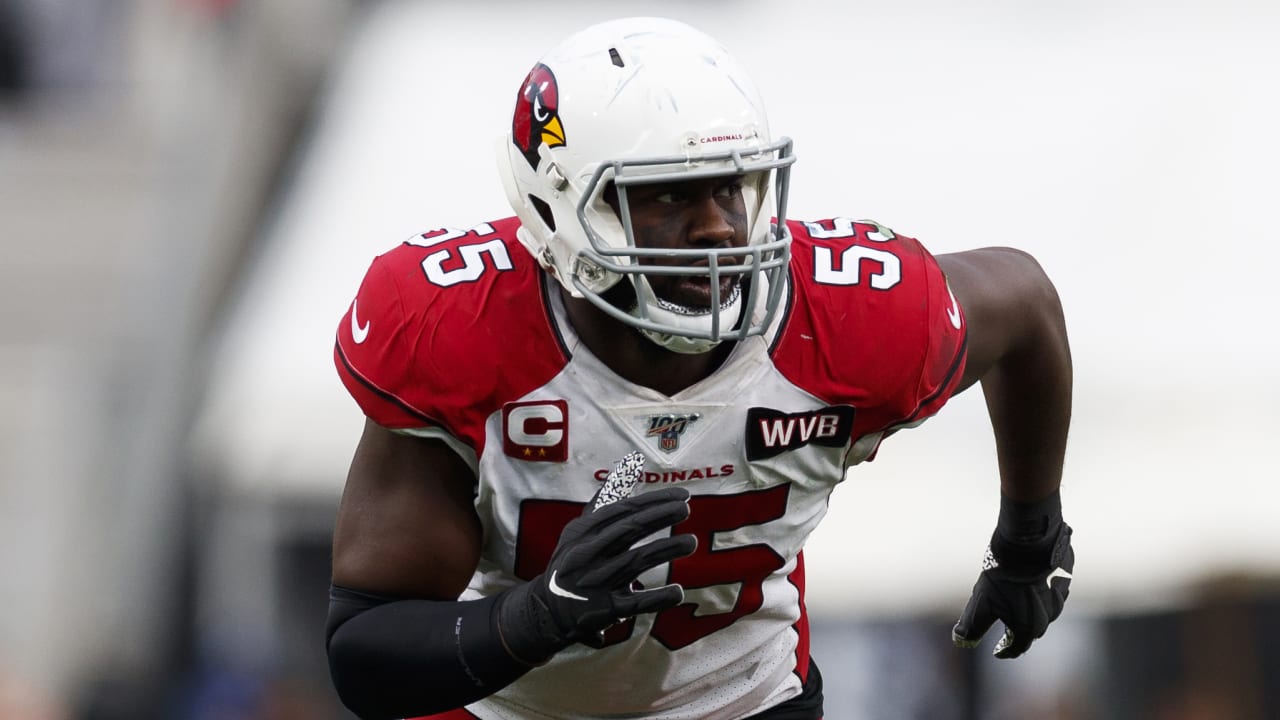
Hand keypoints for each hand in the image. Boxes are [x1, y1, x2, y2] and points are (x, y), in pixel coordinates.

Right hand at [496, 477, 695, 663]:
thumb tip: (625, 470)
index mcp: (582, 533)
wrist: (546, 611)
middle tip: (685, 509)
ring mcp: (594, 583)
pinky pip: (634, 603)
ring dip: (664, 550)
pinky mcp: (603, 610)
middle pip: (627, 530)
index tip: (682, 495)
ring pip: (633, 562)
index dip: (653, 500)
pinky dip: (656, 598)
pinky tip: (677, 591)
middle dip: (658, 517)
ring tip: (690, 542)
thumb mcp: (577, 532)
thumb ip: (602, 504)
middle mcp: (586, 554)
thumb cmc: (570, 563)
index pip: (621, 510)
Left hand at [952, 522, 1073, 657]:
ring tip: (1018, 604)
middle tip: (1006, 630)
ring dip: (1032, 610)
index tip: (997, 651)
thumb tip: (959, 640)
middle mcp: (1050, 615)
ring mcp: (1061, 595)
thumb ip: (972, 626)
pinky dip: (1042, 590)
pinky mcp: (1065, 576)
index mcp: (1030, 627)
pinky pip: (1053, 588)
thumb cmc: (1002, 575)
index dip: (1005, 651)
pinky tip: (1033, 581)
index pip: (1017, 647)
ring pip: (1046, 609)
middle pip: (1032, 630)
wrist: (1027, 542)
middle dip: (1018, 632)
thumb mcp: (981, 603)